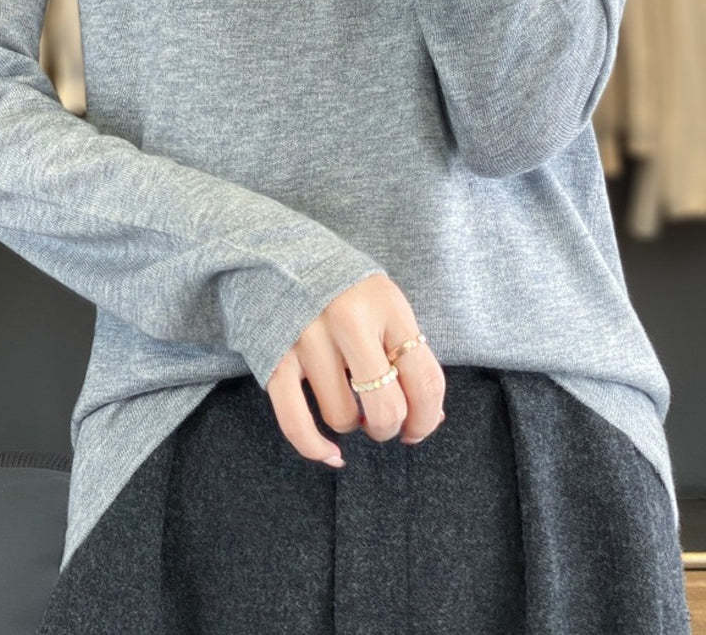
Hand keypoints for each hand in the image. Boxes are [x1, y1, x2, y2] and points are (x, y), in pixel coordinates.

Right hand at [265, 271, 445, 466]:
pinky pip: (296, 422)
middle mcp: (349, 321)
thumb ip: (406, 349)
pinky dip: (315, 447)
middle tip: (386, 422)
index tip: (422, 426)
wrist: (278, 251)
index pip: (425, 378)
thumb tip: (429, 416)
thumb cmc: (343, 285)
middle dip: (391, 427)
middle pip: (386, 406)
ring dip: (353, 424)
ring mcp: (309, 339)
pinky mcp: (275, 357)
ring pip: (343, 417)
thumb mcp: (384, 300)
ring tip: (351, 403)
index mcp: (386, 305)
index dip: (429, 417)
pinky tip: (331, 453)